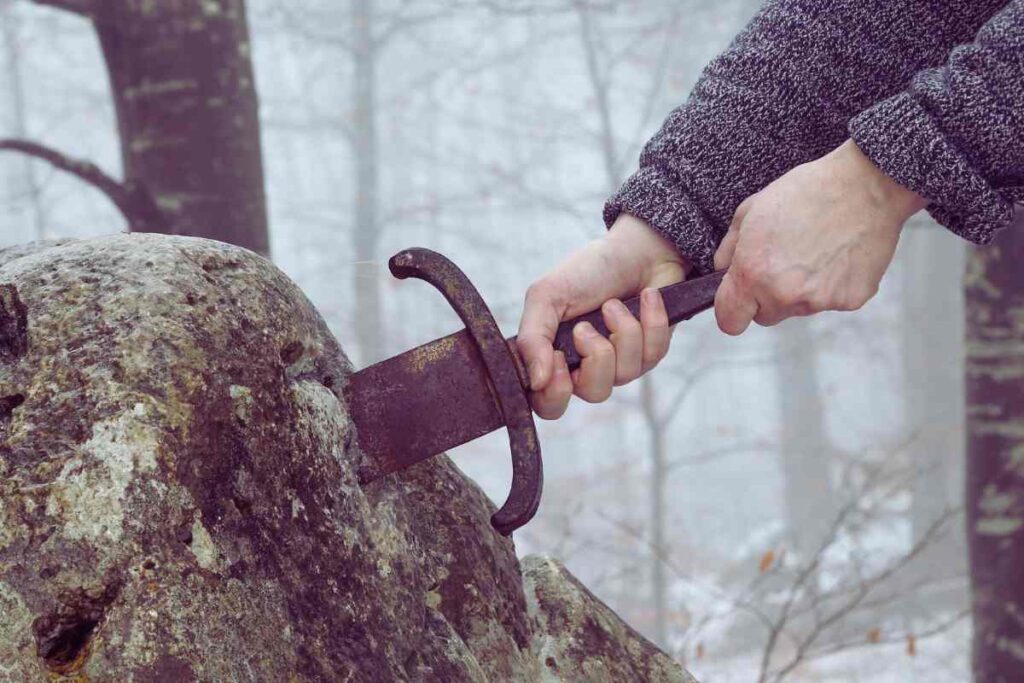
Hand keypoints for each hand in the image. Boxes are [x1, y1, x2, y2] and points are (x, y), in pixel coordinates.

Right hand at [517, 214, 687, 418]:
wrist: (635, 249)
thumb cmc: (587, 271)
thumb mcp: (547, 295)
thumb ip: (532, 338)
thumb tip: (535, 381)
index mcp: (554, 357)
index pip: (548, 404)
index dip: (555, 394)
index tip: (559, 360)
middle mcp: (587, 366)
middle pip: (594, 394)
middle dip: (596, 357)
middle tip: (587, 327)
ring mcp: (621, 363)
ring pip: (626, 374)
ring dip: (622, 330)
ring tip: (614, 304)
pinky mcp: (652, 352)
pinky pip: (654, 354)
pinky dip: (649, 320)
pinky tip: (645, 298)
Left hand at [714, 140, 926, 333]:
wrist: (866, 184)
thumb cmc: (807, 191)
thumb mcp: (751, 209)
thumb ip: (729, 248)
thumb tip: (722, 270)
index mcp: (753, 272)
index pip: (730, 321)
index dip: (733, 309)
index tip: (740, 298)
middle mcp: (783, 293)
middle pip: (765, 316)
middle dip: (767, 297)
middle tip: (783, 262)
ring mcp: (818, 300)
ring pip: (797, 309)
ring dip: (799, 290)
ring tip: (814, 251)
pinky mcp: (849, 300)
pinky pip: (829, 302)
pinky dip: (831, 285)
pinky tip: (837, 255)